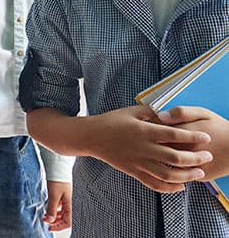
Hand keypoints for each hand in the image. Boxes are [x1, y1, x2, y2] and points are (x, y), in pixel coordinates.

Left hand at [43, 180, 71, 231]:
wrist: (57, 166)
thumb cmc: (58, 178)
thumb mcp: (53, 195)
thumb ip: (52, 208)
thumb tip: (49, 220)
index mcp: (68, 204)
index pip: (68, 222)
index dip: (59, 227)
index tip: (49, 228)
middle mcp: (67, 203)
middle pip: (64, 219)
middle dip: (55, 222)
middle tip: (45, 222)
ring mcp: (63, 199)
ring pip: (60, 213)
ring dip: (53, 216)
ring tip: (44, 216)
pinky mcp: (59, 195)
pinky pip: (57, 206)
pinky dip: (52, 210)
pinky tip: (46, 208)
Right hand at [87, 105, 211, 192]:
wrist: (91, 136)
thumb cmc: (111, 121)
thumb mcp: (132, 111)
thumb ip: (152, 113)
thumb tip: (171, 114)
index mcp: (144, 131)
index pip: (174, 135)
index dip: (193, 137)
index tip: (206, 138)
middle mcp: (143, 148)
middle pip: (175, 157)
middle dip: (195, 159)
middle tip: (207, 157)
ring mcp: (138, 162)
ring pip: (167, 175)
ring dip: (186, 176)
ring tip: (198, 173)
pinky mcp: (133, 172)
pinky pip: (154, 184)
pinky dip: (169, 188)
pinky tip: (180, 186)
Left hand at [158, 106, 228, 180]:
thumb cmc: (221, 128)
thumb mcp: (202, 113)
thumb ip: (180, 113)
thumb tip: (160, 116)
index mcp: (184, 133)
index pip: (157, 133)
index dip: (153, 131)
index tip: (154, 130)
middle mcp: (186, 151)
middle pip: (160, 150)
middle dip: (156, 147)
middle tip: (160, 143)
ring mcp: (193, 166)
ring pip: (169, 165)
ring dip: (165, 160)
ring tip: (168, 152)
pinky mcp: (201, 176)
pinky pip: (182, 175)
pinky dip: (177, 170)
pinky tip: (179, 162)